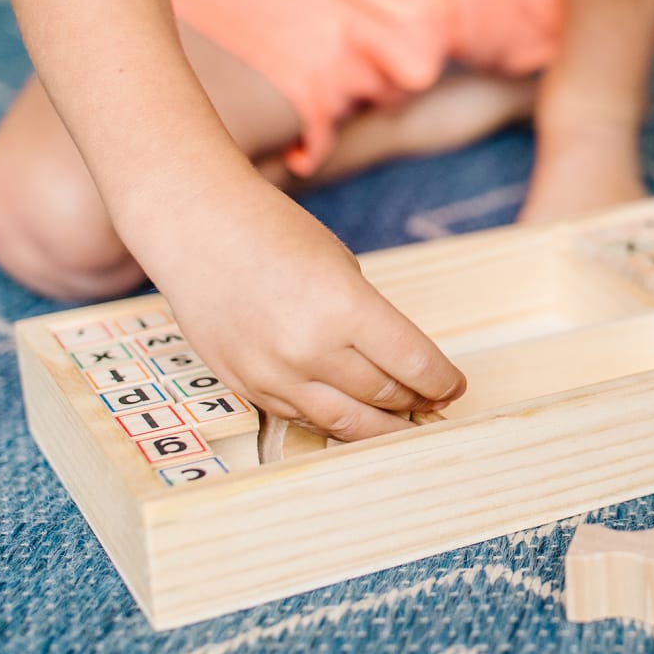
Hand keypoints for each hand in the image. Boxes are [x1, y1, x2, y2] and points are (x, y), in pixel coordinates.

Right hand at [148, 176, 465, 440]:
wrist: (197, 228)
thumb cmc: (275, 233)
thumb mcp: (341, 266)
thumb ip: (367, 318)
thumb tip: (398, 364)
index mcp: (344, 307)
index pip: (413, 363)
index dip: (442, 380)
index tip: (456, 385)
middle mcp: (309, 349)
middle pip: (384, 394)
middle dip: (417, 400)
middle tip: (435, 401)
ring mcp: (273, 374)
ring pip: (345, 420)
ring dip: (383, 425)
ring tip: (406, 423)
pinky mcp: (246, 386)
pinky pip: (302, 416)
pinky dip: (335, 419)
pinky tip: (356, 416)